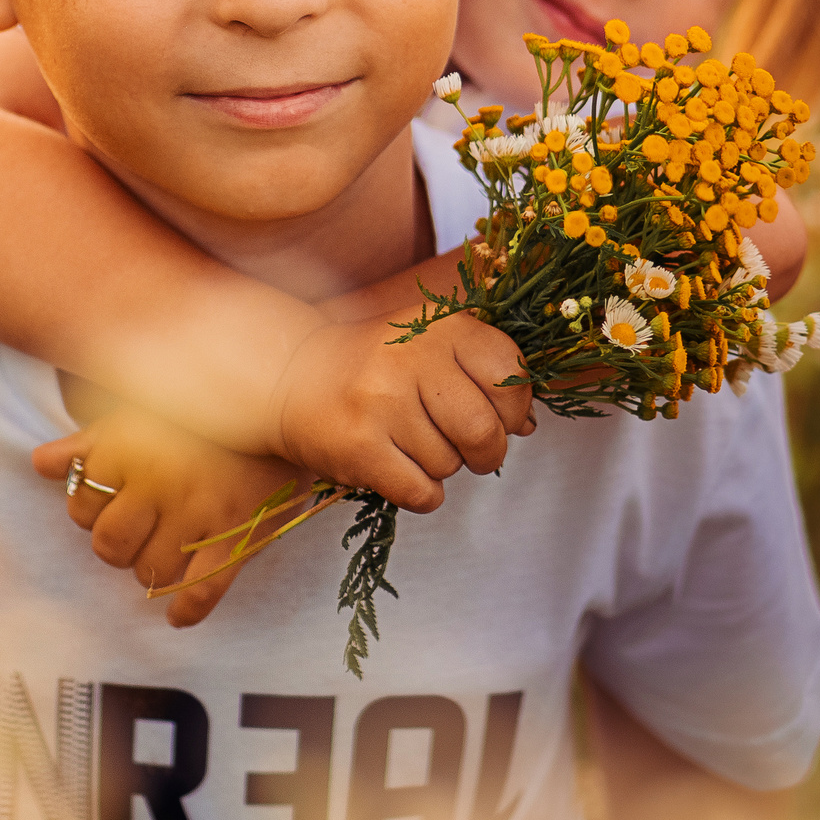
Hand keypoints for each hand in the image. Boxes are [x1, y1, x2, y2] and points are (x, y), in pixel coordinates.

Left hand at [30, 411, 305, 626]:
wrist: (284, 399)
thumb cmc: (201, 409)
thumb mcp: (141, 412)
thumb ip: (89, 442)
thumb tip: (40, 464)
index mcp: (131, 448)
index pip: (81, 507)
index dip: (90, 510)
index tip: (113, 502)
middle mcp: (162, 483)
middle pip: (110, 547)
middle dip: (118, 545)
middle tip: (141, 530)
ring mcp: (202, 513)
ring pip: (152, 573)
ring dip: (153, 569)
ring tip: (169, 550)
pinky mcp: (240, 536)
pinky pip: (205, 590)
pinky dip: (189, 611)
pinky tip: (179, 616)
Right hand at [270, 310, 534, 512]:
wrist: (291, 375)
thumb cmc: (376, 363)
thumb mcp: (432, 343)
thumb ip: (484, 371)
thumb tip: (529, 424)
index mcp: (441, 325)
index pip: (509, 374)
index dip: (515, 407)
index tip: (501, 417)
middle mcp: (412, 357)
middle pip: (484, 430)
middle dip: (487, 452)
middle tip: (471, 450)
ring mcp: (382, 402)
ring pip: (449, 465)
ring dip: (440, 467)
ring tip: (411, 443)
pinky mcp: (359, 447)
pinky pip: (421, 493)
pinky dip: (421, 494)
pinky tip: (400, 469)